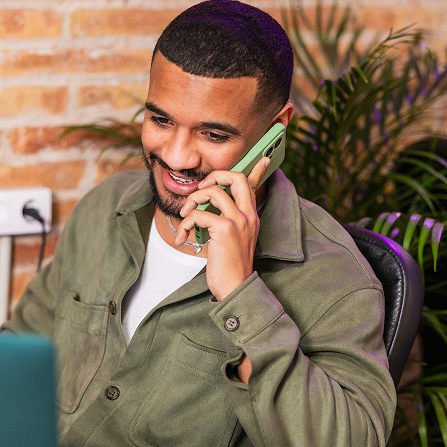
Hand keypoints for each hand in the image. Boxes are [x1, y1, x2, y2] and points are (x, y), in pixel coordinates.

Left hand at [175, 157, 270, 300]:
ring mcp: (238, 220)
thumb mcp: (234, 241)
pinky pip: (199, 214)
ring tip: (185, 215)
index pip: (255, 186)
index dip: (258, 170)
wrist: (236, 288)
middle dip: (214, 176)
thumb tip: (211, 214)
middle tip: (200, 189)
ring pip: (213, 191)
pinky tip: (182, 238)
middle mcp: (247, 215)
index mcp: (251, 216)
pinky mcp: (225, 229)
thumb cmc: (230, 267)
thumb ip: (227, 224)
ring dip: (192, 200)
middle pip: (235, 177)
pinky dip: (185, 224)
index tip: (264, 158)